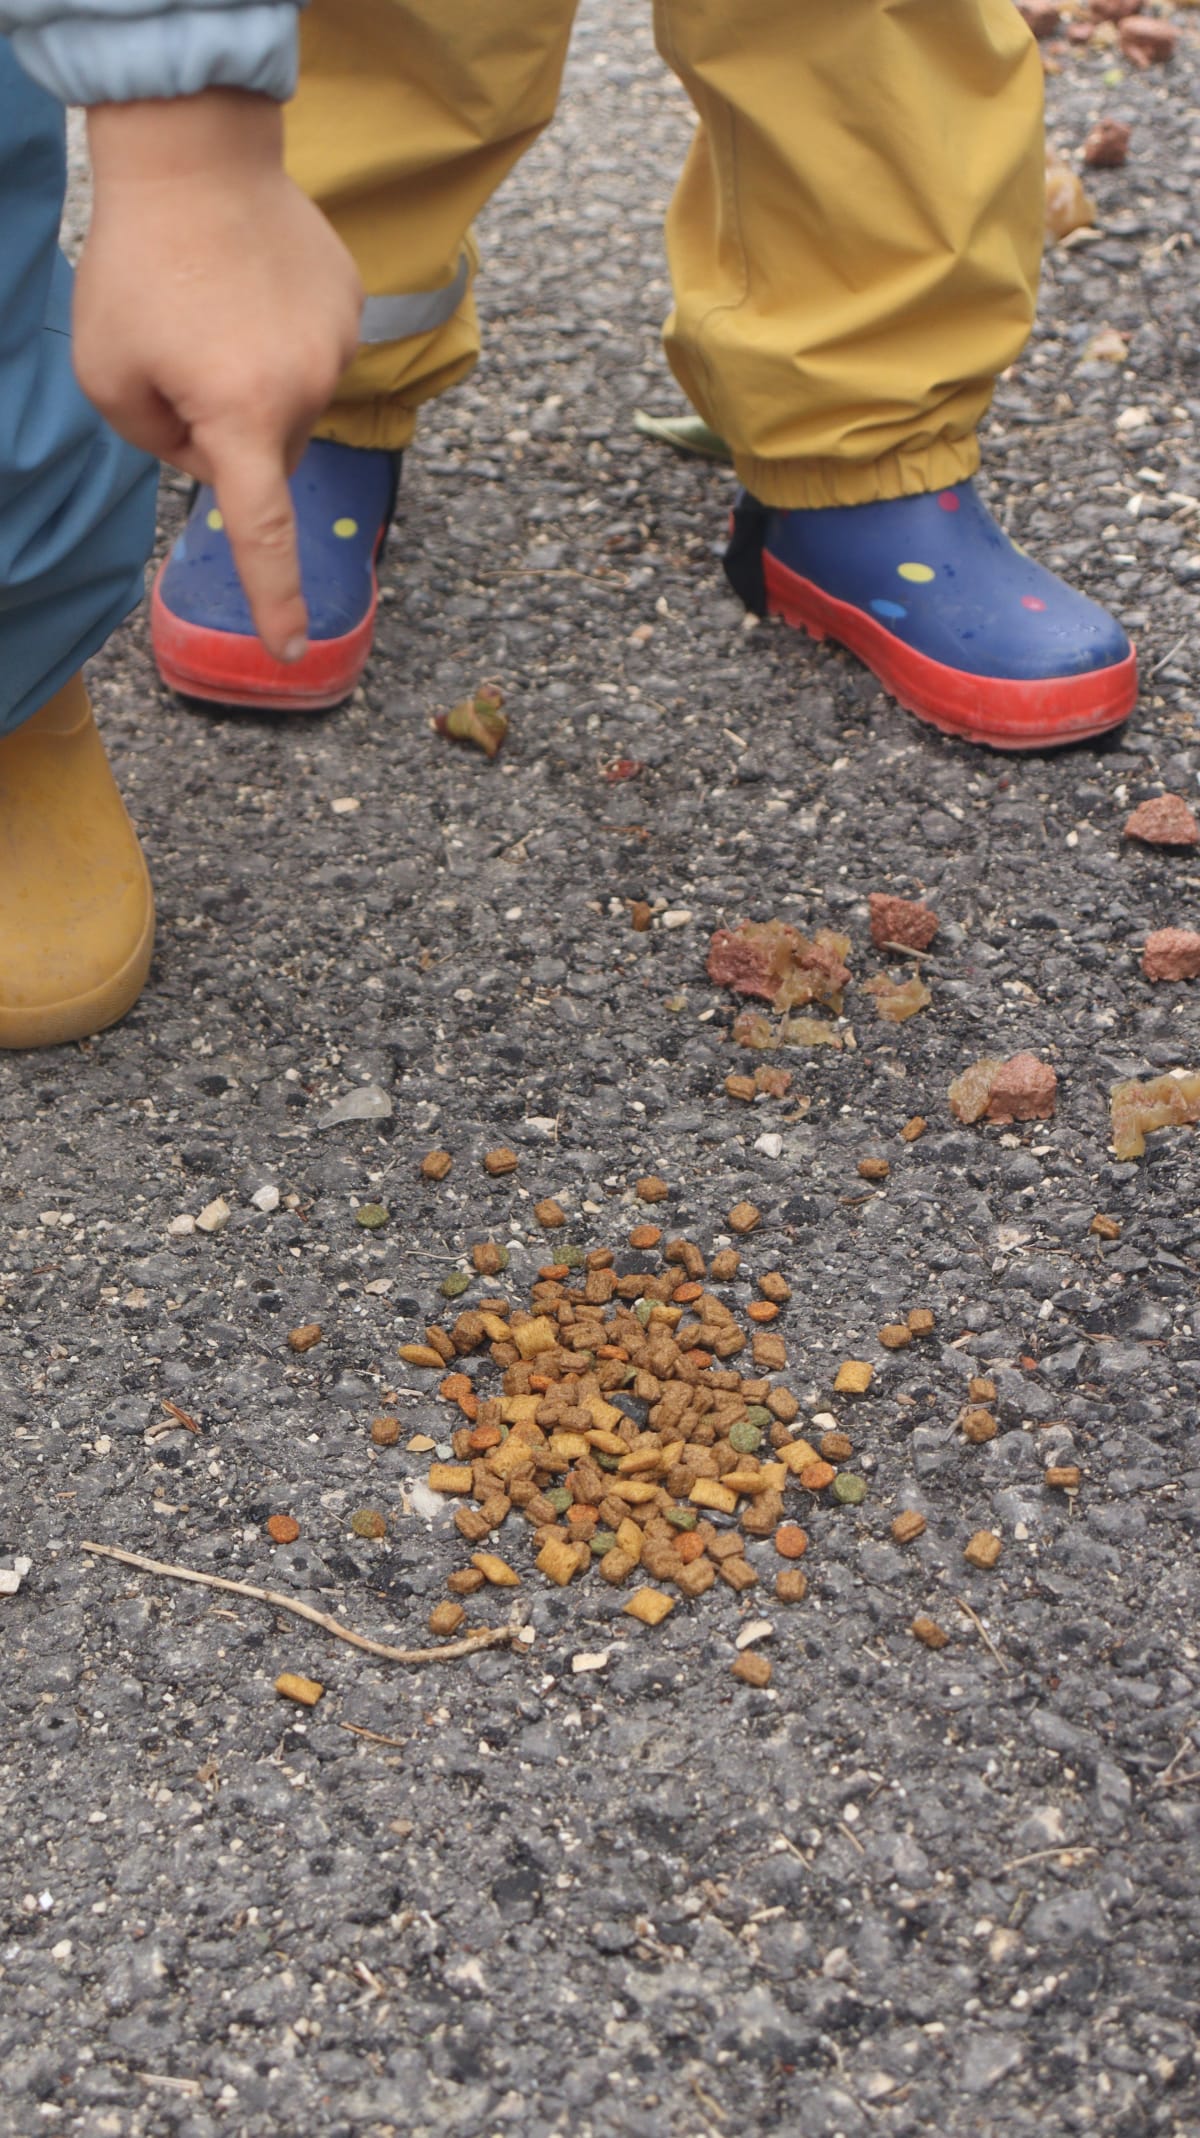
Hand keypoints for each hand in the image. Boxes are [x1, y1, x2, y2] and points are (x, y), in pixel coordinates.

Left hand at [78, 91, 362, 660]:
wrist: (195, 152)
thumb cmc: (138, 264)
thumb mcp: (106, 376)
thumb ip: (155, 444)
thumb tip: (210, 459)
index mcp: (239, 417)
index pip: (263, 532)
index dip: (276, 598)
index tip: (293, 649)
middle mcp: (302, 390)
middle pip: (266, 455)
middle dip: (226, 430)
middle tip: (182, 359)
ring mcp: (336, 346)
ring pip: (290, 404)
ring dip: (253, 379)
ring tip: (217, 310)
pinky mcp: (349, 307)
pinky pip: (311, 352)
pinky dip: (279, 336)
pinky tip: (248, 285)